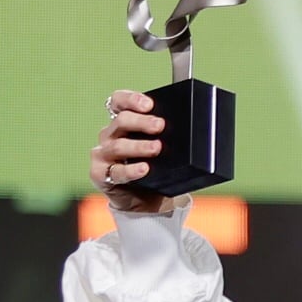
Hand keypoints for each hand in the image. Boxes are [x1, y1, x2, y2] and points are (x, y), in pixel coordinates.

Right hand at [91, 90, 174, 216]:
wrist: (147, 202)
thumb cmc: (156, 170)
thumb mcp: (165, 151)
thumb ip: (171, 138)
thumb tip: (201, 131)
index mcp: (122, 123)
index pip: (119, 101)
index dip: (130, 99)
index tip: (149, 104)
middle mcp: (110, 135)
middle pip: (121, 121)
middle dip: (142, 122)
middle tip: (160, 125)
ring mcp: (103, 154)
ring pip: (118, 145)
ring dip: (139, 146)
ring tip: (157, 148)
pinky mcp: (100, 174)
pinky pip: (116, 171)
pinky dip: (131, 170)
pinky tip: (144, 169)